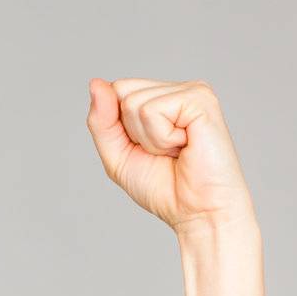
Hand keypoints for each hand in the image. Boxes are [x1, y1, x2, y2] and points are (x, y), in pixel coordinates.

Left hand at [86, 78, 256, 236]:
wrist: (198, 212)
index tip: (146, 150)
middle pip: (123, 93)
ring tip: (176, 151)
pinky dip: (161, 139)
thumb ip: (102, 122)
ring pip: (134, 103)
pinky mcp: (200, 98)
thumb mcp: (118, 156)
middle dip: (132, 133)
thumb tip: (96, 83)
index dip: (118, 127)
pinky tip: (185, 146)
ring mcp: (191, 91)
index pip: (116, 91)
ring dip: (149, 139)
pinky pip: (153, 111)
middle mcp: (177, 89)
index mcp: (161, 98)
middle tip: (164, 153)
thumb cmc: (164, 188)